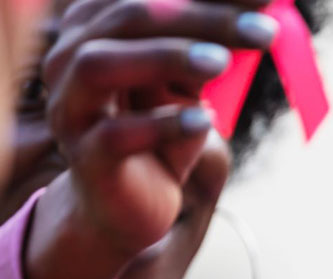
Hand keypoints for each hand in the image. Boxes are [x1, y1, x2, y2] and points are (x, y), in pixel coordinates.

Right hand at [24, 0, 275, 278]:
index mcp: (94, 25)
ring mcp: (71, 108)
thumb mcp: (193, 81)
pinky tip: (204, 121)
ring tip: (222, 63)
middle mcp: (69, 58)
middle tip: (262, 30)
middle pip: (127, 17)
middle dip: (201, 17)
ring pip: (101, 65)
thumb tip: (263, 10)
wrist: (131, 205)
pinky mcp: (84, 157)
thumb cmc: (165, 132)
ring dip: (167, 57)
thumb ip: (213, 43)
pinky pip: (115, 135)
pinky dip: (162, 123)